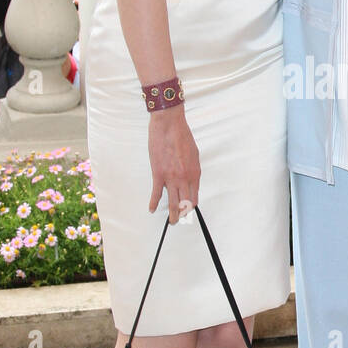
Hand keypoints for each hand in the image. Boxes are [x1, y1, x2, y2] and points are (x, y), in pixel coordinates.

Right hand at [148, 107, 199, 223]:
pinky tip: (152, 209)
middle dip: (183, 215)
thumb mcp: (194, 154)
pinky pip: (157, 193)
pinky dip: (154, 203)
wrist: (169, 125)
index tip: (188, 210)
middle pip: (185, 203)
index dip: (192, 206)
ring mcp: (171, 177)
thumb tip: (190, 180)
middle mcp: (185, 178)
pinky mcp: (158, 174)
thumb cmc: (182, 137)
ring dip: (172, 215)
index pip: (195, 197)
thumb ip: (192, 169)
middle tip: (179, 221)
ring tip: (171, 222)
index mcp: (195, 173)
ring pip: (173, 202)